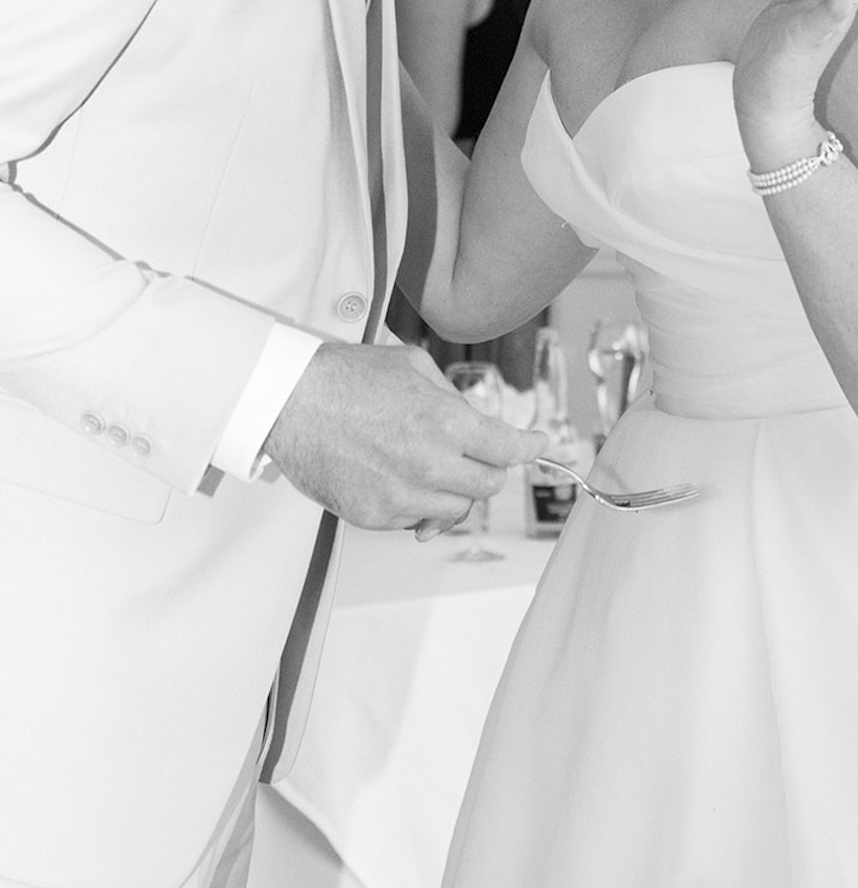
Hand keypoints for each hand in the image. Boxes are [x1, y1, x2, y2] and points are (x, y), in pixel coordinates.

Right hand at [262, 341, 546, 533]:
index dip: (531, 447)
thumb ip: (451, 399)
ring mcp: (402, 496)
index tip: (540, 446)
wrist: (287, 401)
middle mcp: (430, 464)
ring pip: (456, 510)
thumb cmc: (345, 377)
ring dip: (453, 491)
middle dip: (490, 469)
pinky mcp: (375, 516)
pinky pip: (414, 521)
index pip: (509, 448)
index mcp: (446, 422)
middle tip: (476, 456)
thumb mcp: (412, 366)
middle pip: (489, 485)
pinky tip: (397, 479)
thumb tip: (475, 422)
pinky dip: (416, 504)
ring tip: (429, 466)